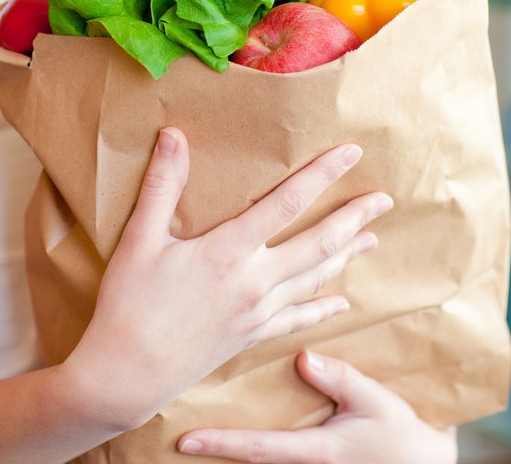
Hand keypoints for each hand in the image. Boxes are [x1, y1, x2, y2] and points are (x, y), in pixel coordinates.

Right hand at [69, 128, 391, 429]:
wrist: (127, 376)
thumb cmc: (129, 304)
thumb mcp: (139, 239)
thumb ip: (162, 186)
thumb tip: (174, 135)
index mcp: (228, 251)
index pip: (286, 203)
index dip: (321, 174)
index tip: (350, 153)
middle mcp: (254, 281)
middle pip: (317, 243)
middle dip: (352, 218)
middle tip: (383, 199)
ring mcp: (257, 313)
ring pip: (315, 279)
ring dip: (346, 256)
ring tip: (373, 238)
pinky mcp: (251, 337)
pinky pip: (298, 320)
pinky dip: (323, 309)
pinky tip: (342, 304)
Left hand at [177, 351, 457, 463]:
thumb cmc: (404, 439)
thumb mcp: (378, 405)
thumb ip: (343, 381)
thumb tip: (304, 358)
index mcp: (315, 451)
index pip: (258, 448)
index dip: (220, 444)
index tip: (184, 441)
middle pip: (249, 456)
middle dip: (214, 445)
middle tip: (173, 431)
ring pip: (261, 456)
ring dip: (232, 445)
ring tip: (197, 424)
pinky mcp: (316, 462)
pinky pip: (277, 452)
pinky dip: (254, 442)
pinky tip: (241, 425)